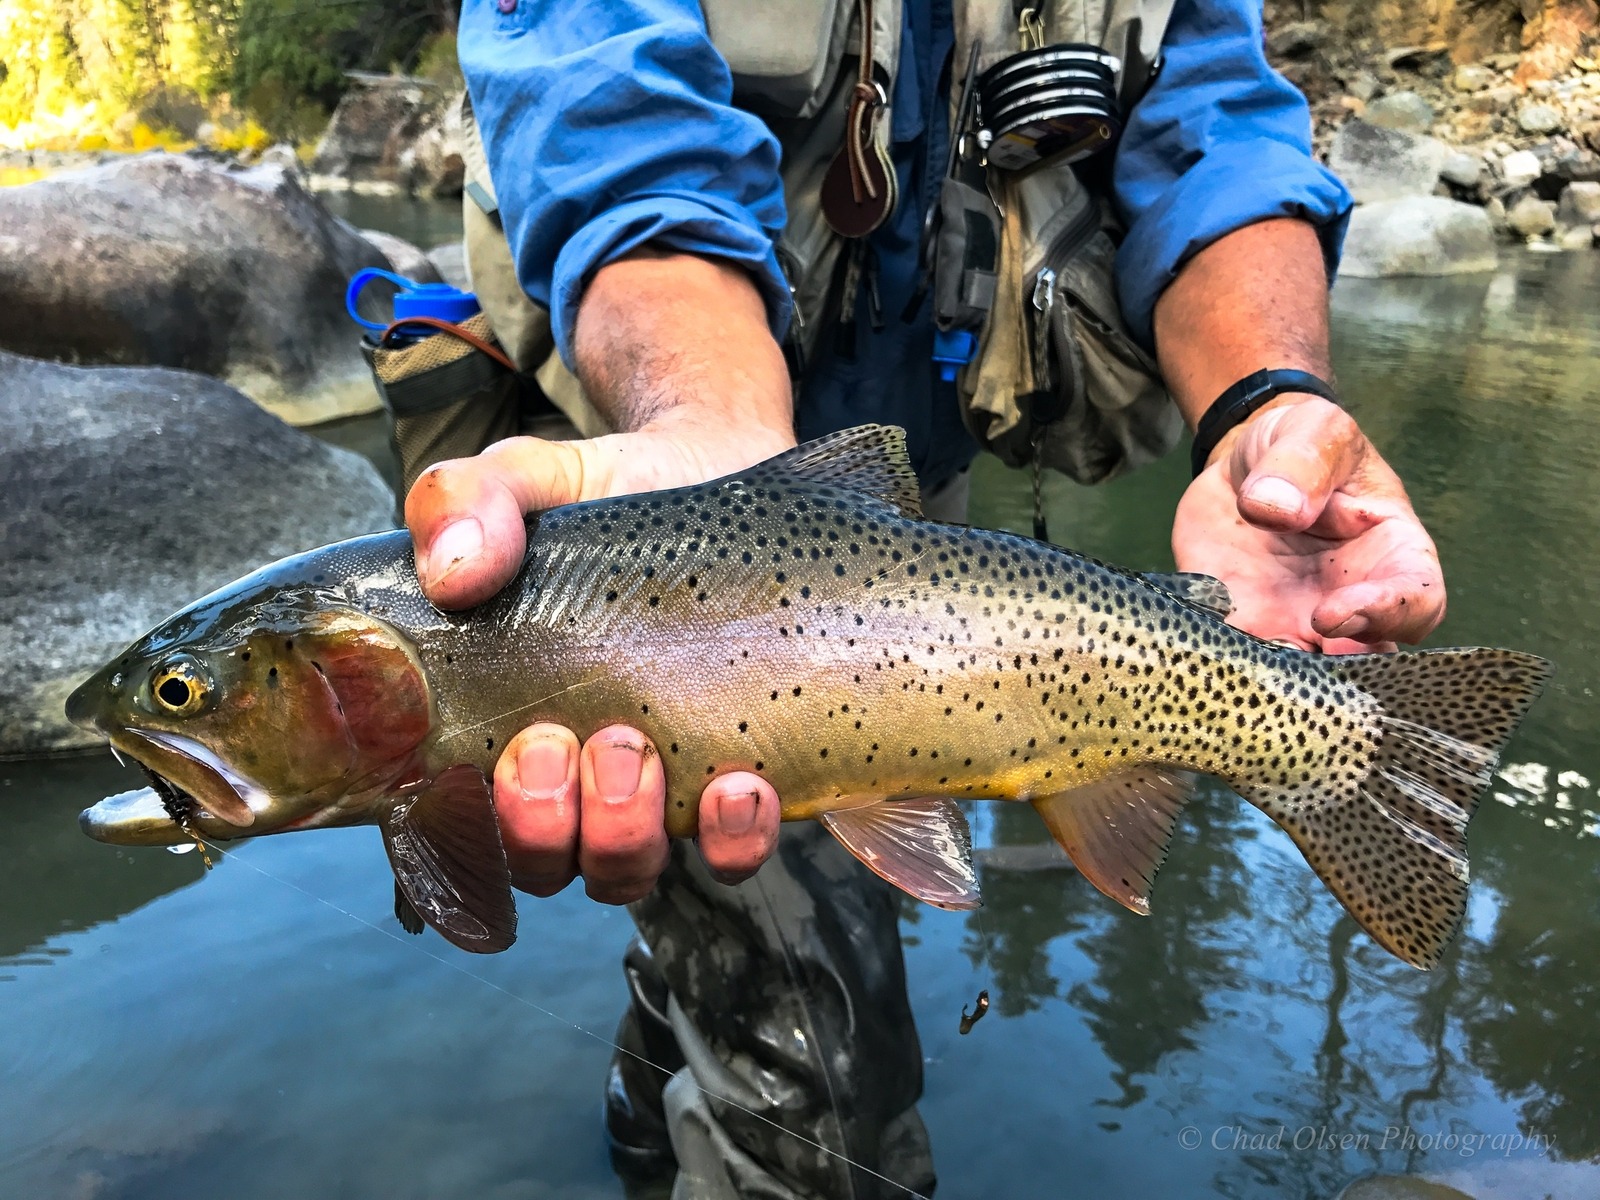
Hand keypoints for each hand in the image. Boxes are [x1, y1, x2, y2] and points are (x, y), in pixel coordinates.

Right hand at [405, 419, 790, 901]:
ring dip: (621, 836)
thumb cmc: (606, 496)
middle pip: (537, 865)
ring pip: (622, 872)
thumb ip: (466, 501)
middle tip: (553, 742)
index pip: (447, 824)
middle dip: (538, 826)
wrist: (720, 471)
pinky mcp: (739, 778)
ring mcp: (657, 789)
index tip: (473, 771)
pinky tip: (742, 783)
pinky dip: (732, 838)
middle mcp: (570, 778)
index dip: (454, 832)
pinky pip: (733, 853)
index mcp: (494, 724)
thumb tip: (451, 572)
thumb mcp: (526, 478)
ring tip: (637, 751)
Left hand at [1171, 396, 1445, 653]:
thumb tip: (1274, 508)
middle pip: (1364, 659)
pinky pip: (1237, 656)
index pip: (1417, 602)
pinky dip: (1225, 663)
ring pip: (1301, 674)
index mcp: (1392, 554)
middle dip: (1332, 671)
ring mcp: (1297, 621)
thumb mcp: (1313, 431)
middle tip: (1289, 658)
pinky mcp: (1243, 624)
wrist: (1244, 465)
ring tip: (1244, 670)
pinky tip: (1203, 656)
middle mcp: (1352, 601)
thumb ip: (1302, 464)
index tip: (1332, 612)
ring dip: (1276, 679)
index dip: (1386, 616)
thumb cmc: (1302, 446)